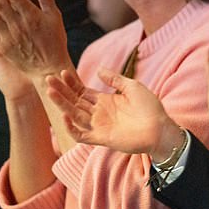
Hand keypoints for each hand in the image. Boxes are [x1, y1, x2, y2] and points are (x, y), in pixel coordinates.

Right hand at [46, 69, 181, 159]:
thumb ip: (115, 79)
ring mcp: (98, 125)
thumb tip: (99, 70)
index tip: (62, 72)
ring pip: (74, 114)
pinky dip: (72, 127)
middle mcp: (98, 113)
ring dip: (62, 104)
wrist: (160, 127)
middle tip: (48, 79)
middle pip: (74, 101)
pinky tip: (65, 115)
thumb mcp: (132, 87)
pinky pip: (81, 134)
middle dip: (61, 90)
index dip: (71, 83)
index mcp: (105, 101)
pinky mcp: (101, 138)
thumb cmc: (149, 107)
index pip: (82, 91)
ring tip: (50, 91)